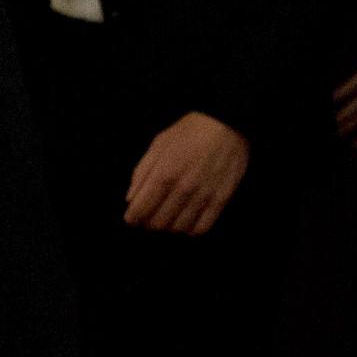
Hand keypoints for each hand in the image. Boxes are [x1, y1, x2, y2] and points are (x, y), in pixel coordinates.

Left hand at [124, 111, 249, 234]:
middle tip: (149, 216)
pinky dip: (190, 230)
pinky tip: (186, 221)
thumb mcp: (158, 145)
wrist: (226, 126)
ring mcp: (203, 196)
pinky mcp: (221, 200)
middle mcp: (182, 189)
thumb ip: (141, 173)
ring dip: (169, 227)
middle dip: (148, 223)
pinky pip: (202, 228)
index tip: (132, 218)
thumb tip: (130, 199)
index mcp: (163, 174)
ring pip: (178, 228)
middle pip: (158, 223)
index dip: (133, 218)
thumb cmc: (188, 133)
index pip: (140, 210)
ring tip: (167, 217)